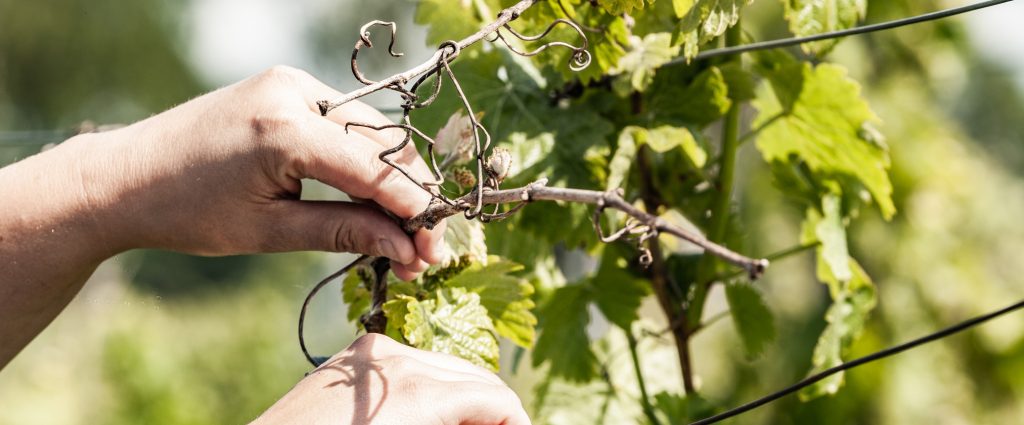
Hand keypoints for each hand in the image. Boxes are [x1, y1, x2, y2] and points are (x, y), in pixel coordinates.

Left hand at [80, 65, 443, 278]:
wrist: (125, 176)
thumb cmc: (188, 211)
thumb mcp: (269, 231)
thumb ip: (343, 232)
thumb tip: (406, 248)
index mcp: (284, 129)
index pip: (375, 168)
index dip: (412, 210)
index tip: (433, 249)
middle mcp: (293, 91)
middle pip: (382, 143)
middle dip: (408, 196)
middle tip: (423, 247)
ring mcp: (290, 83)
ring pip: (369, 131)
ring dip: (390, 179)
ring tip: (401, 230)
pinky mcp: (286, 88)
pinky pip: (344, 123)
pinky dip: (362, 160)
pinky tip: (371, 197)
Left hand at [255, 334, 530, 423]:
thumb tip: (503, 422)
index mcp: (419, 392)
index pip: (496, 399)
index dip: (517, 423)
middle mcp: (400, 359)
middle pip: (477, 378)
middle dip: (494, 413)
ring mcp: (375, 352)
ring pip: (446, 369)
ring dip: (465, 402)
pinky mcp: (356, 355)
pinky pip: (413, 366)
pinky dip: (433, 390)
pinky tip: (429, 417)